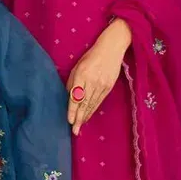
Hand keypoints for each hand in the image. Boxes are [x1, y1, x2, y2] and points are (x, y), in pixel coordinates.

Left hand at [67, 19, 131, 133]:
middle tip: (74, 131)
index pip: (76, 96)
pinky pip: (99, 101)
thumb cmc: (91, 56)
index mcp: (82, 75)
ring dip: (86, 116)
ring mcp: (102, 85)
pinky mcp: (109, 87)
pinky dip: (93, 110)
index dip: (72, 109)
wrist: (111, 49)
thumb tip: (69, 96)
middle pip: (84, 103)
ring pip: (92, 104)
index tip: (69, 120)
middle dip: (79, 118)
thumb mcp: (77, 66)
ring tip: (80, 126)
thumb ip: (72, 81)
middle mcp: (92, 81)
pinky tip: (88, 116)